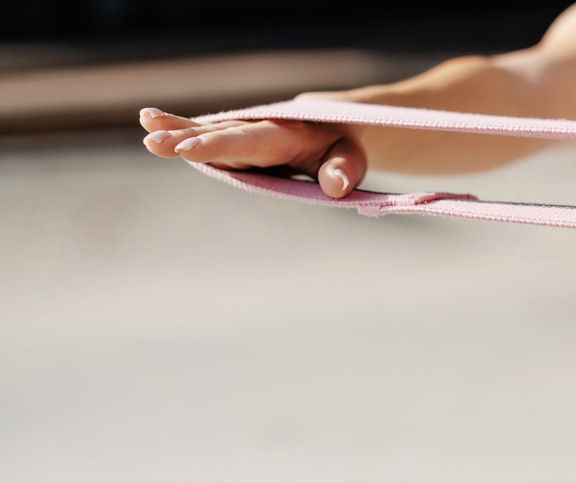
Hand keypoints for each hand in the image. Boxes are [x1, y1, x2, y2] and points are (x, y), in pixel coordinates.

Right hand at [138, 92, 365, 198]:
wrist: (334, 125)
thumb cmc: (342, 147)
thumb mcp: (352, 159)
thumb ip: (343, 172)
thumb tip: (334, 186)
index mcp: (286, 134)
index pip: (250, 141)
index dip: (220, 145)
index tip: (190, 149)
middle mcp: (259, 129)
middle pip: (221, 134)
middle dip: (189, 137)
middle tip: (153, 141)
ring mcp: (245, 134)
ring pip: (209, 131)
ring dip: (176, 130)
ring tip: (146, 125)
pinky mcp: (236, 141)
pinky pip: (208, 135)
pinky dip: (181, 131)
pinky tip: (150, 126)